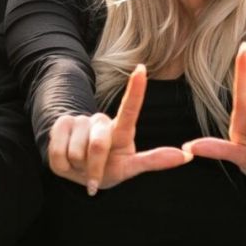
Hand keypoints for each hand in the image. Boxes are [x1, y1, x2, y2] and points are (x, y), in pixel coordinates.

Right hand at [47, 65, 190, 194]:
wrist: (77, 172)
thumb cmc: (108, 169)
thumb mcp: (130, 168)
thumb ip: (153, 161)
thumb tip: (187, 155)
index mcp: (121, 130)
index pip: (129, 110)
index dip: (135, 90)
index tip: (141, 70)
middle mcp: (101, 121)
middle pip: (98, 145)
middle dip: (95, 168)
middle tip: (94, 176)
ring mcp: (79, 121)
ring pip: (76, 151)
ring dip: (77, 167)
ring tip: (80, 165)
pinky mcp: (60, 124)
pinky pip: (58, 152)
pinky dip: (63, 165)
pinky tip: (67, 162)